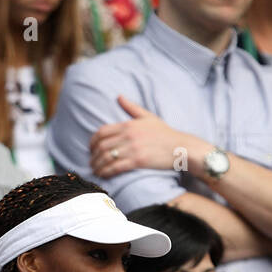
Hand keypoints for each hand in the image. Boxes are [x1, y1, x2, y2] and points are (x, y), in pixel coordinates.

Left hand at [88, 96, 207, 177]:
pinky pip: (116, 167)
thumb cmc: (165, 133)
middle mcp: (128, 136)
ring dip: (97, 165)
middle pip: (102, 146)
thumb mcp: (148, 116)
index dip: (92, 142)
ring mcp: (133, 148)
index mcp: (128, 124)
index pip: (102, 132)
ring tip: (95, 170)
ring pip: (107, 157)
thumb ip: (131, 107)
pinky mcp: (138, 161)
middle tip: (91, 162)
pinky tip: (103, 175)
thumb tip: (119, 96)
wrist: (180, 147)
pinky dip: (106, 172)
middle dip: (93, 156)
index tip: (91, 149)